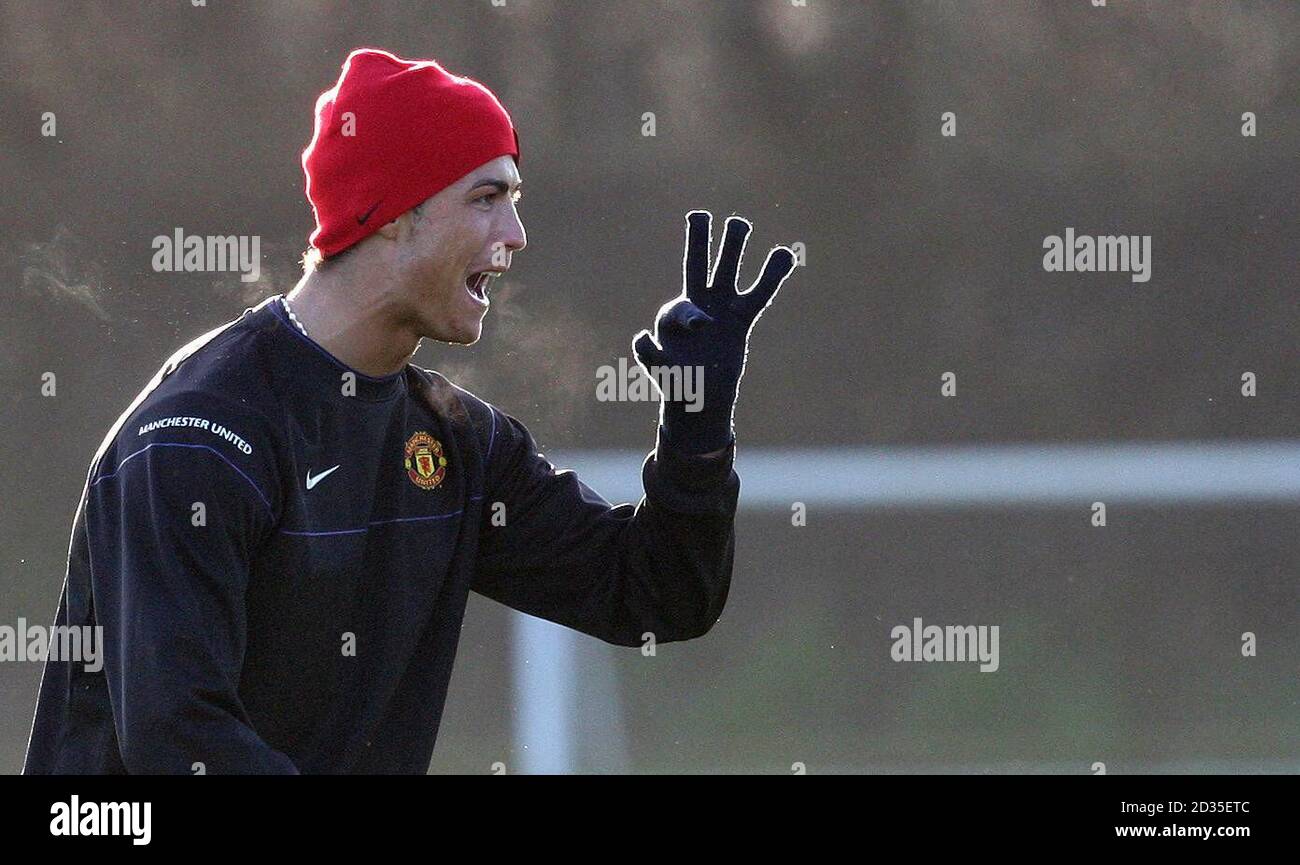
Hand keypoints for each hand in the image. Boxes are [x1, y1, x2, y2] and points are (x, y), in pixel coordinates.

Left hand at [633, 209, 796, 454]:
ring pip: (728, 271)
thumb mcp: (659, 372)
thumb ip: (649, 354)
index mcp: (672, 316)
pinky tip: (787, 254)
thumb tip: (642, 336)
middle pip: (698, 265)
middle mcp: (697, 304)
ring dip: (733, 249)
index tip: (701, 328)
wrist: (700, 399)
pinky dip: (771, 275)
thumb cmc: (676, 386)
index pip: (684, 307)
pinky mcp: (741, 319)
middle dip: (698, 241)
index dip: (691, 316)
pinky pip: (760, 294)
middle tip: (699, 216)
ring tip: (739, 223)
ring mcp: (721, 309)